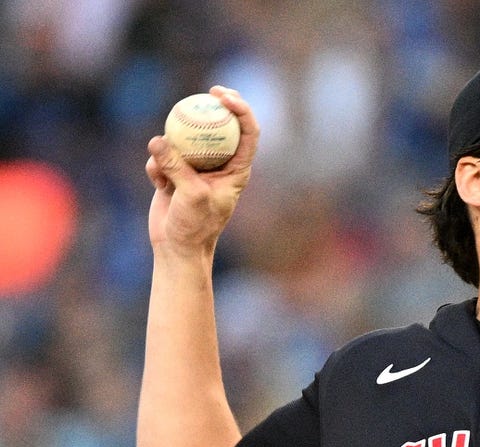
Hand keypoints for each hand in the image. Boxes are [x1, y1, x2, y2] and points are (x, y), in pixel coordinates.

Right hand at [145, 86, 259, 258]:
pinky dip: (157, 167)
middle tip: (208, 91)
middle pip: (222, 126)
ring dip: (172, 148)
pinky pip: (163, 157)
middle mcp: (220, 165)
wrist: (177, 247)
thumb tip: (158, 140)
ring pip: (186, 139)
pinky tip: (157, 183)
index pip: (248, 133)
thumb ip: (176, 166)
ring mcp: (197, 167)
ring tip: (165, 170)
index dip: (242, 110)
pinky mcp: (175, 172)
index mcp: (237, 170)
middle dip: (218, 105)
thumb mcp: (190, 195)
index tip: (225, 97)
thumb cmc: (194, 226)